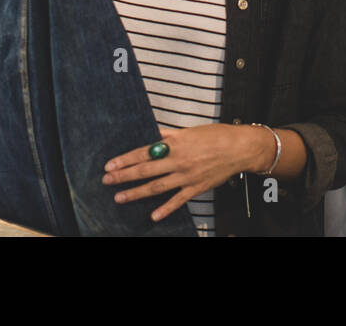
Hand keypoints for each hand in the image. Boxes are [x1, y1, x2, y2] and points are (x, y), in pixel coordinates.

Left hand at [101, 124, 271, 222]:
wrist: (238, 148)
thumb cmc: (215, 136)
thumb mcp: (189, 131)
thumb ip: (170, 136)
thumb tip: (154, 137)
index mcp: (175, 144)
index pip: (144, 152)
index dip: (125, 159)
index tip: (110, 164)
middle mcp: (178, 161)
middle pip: (145, 170)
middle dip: (124, 176)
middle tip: (107, 181)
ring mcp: (186, 176)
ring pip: (157, 187)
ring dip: (136, 193)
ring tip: (120, 197)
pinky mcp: (196, 188)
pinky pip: (177, 200)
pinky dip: (165, 209)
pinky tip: (153, 216)